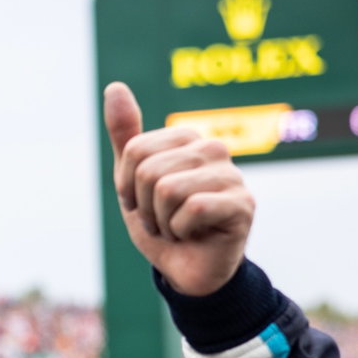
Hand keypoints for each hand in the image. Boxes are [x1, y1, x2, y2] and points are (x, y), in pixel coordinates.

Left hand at [103, 81, 253, 295]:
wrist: (189, 271)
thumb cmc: (164, 224)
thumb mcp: (133, 182)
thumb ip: (125, 137)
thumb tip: (114, 86)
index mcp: (186, 139)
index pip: (134, 151)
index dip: (128, 187)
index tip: (145, 203)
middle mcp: (213, 149)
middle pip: (148, 171)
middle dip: (145, 207)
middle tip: (164, 220)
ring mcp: (232, 175)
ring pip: (168, 190)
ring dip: (163, 222)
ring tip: (179, 228)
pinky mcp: (243, 204)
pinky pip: (192, 208)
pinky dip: (181, 232)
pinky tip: (196, 235)